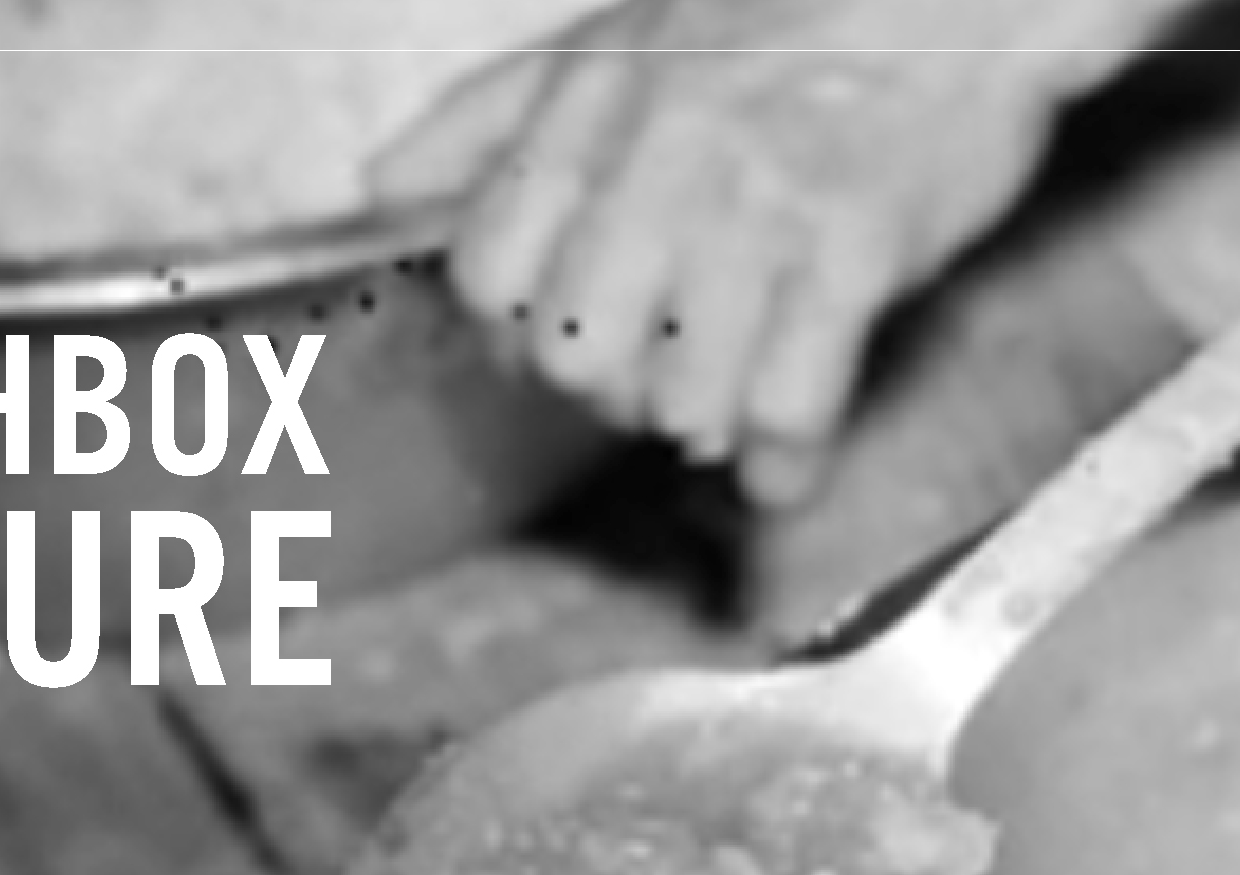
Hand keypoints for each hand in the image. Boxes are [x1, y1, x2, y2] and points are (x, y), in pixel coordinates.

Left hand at [371, 0, 1155, 505]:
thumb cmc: (796, 11)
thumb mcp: (620, 31)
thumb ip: (496, 116)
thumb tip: (384, 191)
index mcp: (595, 108)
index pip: (487, 274)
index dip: (511, 329)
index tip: (561, 333)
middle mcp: (662, 163)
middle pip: (572, 355)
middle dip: (607, 387)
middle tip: (659, 367)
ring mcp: (760, 214)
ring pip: (675, 397)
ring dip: (700, 419)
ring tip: (734, 392)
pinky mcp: (855, 256)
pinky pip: (788, 408)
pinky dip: (782, 462)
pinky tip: (784, 465)